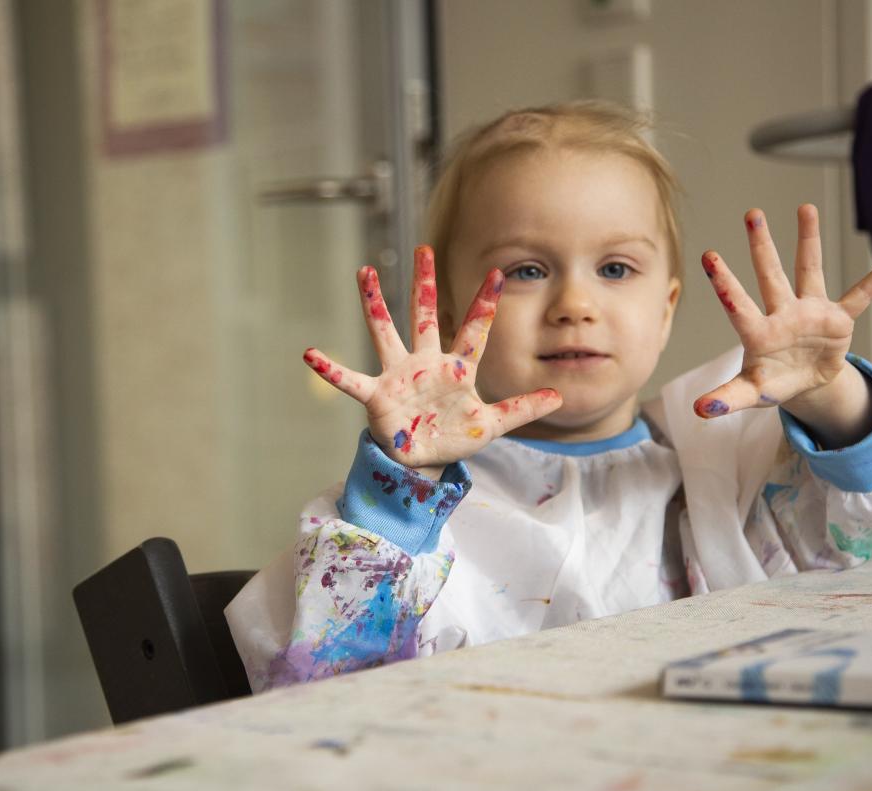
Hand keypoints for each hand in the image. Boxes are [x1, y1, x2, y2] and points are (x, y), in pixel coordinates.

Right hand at [303, 246, 561, 472]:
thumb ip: (522, 409)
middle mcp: (426, 363)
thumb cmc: (453, 436)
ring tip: (364, 272)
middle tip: (425, 248)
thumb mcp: (492, 425)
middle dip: (425, 283)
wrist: (422, 461)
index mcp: (456, 368)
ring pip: (385, 332)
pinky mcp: (377, 396)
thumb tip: (560, 397)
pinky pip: (350, 380)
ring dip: (375, 304)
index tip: (497, 273)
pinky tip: (310, 354)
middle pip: (425, 315)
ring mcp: (399, 376)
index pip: (475, 330)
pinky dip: (330, 369)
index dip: (485, 304)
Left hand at [694, 205, 871, 444]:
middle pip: (770, 275)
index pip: (738, 305)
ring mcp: (810, 312)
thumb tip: (698, 410)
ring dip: (808, 240)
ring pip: (809, 269)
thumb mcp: (750, 393)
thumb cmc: (771, 383)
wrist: (803, 383)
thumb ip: (726, 399)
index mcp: (758, 332)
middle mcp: (782, 313)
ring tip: (805, 208)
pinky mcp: (838, 319)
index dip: (724, 283)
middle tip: (752, 212)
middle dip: (761, 246)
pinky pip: (860, 296)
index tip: (708, 256)